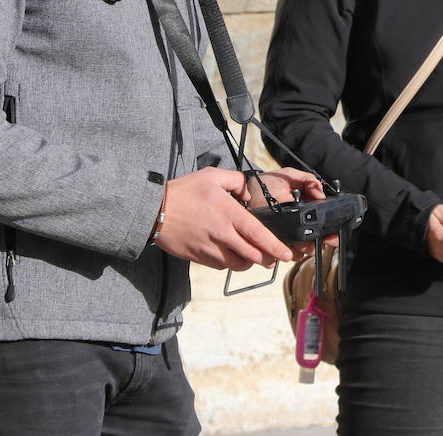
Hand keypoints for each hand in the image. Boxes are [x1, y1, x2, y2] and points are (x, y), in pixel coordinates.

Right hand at [154, 167, 293, 270]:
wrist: (155, 211)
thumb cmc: (183, 192)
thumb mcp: (212, 176)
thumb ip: (236, 181)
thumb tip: (249, 191)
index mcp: (229, 214)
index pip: (259, 235)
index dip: (276, 247)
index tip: (287, 254)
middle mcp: (222, 235)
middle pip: (253, 255)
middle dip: (267, 258)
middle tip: (274, 256)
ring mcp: (210, 249)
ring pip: (238, 264)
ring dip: (248, 261)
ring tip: (251, 254)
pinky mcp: (200, 258)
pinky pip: (222, 266)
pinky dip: (230, 262)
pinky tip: (229, 253)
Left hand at [244, 168, 337, 260]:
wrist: (245, 191)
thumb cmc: (268, 183)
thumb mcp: (291, 177)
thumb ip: (309, 181)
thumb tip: (322, 194)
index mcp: (306, 210)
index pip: (323, 225)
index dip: (330, 232)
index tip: (333, 235)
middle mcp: (298, 226)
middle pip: (315, 242)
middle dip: (321, 243)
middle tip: (323, 240)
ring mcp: (287, 236)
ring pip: (303, 251)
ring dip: (307, 248)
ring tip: (306, 241)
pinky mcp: (274, 242)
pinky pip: (285, 253)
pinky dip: (290, 252)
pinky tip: (290, 244)